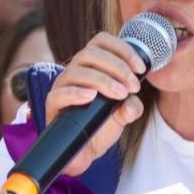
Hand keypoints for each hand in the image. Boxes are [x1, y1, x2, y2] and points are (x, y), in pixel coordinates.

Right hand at [46, 32, 145, 176]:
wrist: (86, 152)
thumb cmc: (102, 126)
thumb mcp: (123, 115)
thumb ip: (132, 107)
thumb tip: (131, 103)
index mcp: (92, 65)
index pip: (102, 41)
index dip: (122, 49)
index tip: (141, 68)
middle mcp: (75, 70)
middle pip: (90, 52)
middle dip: (117, 66)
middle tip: (133, 86)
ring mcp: (62, 86)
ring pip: (76, 70)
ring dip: (102, 80)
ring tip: (120, 94)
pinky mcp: (53, 104)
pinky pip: (59, 93)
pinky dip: (76, 92)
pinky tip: (92, 97)